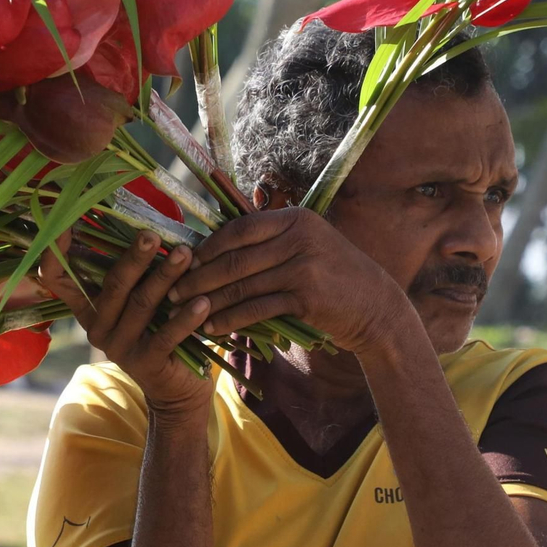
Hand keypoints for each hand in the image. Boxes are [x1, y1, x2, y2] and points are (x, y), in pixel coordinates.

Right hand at [38, 229, 214, 419]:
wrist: (177, 389)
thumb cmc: (160, 330)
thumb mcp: (141, 302)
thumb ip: (136, 274)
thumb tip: (149, 225)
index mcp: (90, 308)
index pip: (59, 280)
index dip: (56, 254)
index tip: (63, 224)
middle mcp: (98, 328)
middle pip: (113, 286)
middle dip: (134, 258)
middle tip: (152, 235)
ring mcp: (120, 348)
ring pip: (141, 305)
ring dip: (165, 277)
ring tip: (186, 255)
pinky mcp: (146, 364)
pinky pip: (166, 335)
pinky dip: (186, 317)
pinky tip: (203, 301)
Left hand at [167, 207, 408, 353]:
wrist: (375, 307)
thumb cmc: (332, 277)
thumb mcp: (306, 246)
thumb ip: (269, 242)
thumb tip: (213, 245)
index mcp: (295, 219)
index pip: (239, 228)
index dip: (208, 245)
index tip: (183, 261)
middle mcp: (300, 237)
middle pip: (236, 258)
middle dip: (199, 276)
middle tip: (172, 290)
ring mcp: (305, 267)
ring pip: (242, 285)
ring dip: (209, 301)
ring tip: (184, 312)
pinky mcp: (307, 298)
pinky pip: (257, 308)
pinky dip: (230, 319)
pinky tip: (212, 327)